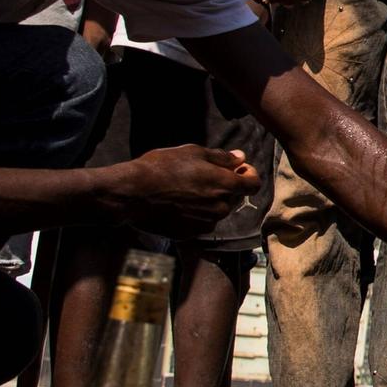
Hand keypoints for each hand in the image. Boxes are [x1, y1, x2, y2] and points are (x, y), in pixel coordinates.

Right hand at [105, 144, 259, 234]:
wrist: (132, 194)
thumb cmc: (162, 168)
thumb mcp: (193, 153)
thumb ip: (221, 157)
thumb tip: (240, 158)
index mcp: (225, 185)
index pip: (254, 183)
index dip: (248, 174)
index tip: (238, 167)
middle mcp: (220, 208)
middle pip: (234, 197)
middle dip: (226, 185)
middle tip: (203, 174)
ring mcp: (205, 223)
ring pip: (218, 211)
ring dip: (210, 200)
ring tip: (186, 189)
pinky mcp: (190, 234)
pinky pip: (201, 222)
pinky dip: (196, 213)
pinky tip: (178, 203)